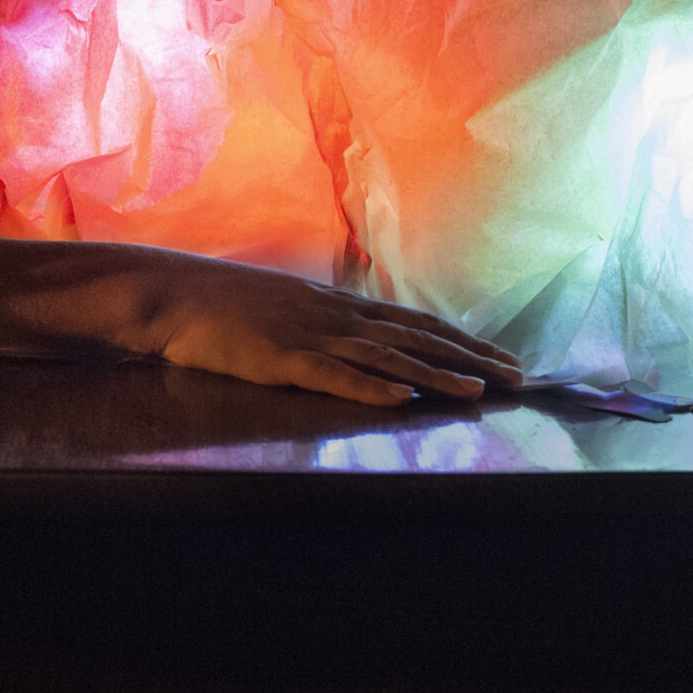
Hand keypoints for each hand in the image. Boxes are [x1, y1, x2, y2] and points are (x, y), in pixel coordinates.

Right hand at [133, 256, 523, 406]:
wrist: (173, 295)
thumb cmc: (225, 303)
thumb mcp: (289, 307)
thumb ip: (326, 322)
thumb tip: (362, 336)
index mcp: (339, 306)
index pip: (415, 323)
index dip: (462, 340)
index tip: (503, 357)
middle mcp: (336, 317)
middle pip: (416, 337)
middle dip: (470, 357)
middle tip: (518, 377)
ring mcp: (311, 336)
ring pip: (387, 357)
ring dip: (436, 374)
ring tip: (478, 391)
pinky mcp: (281, 359)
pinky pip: (333, 375)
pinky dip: (371, 387)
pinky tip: (403, 397)